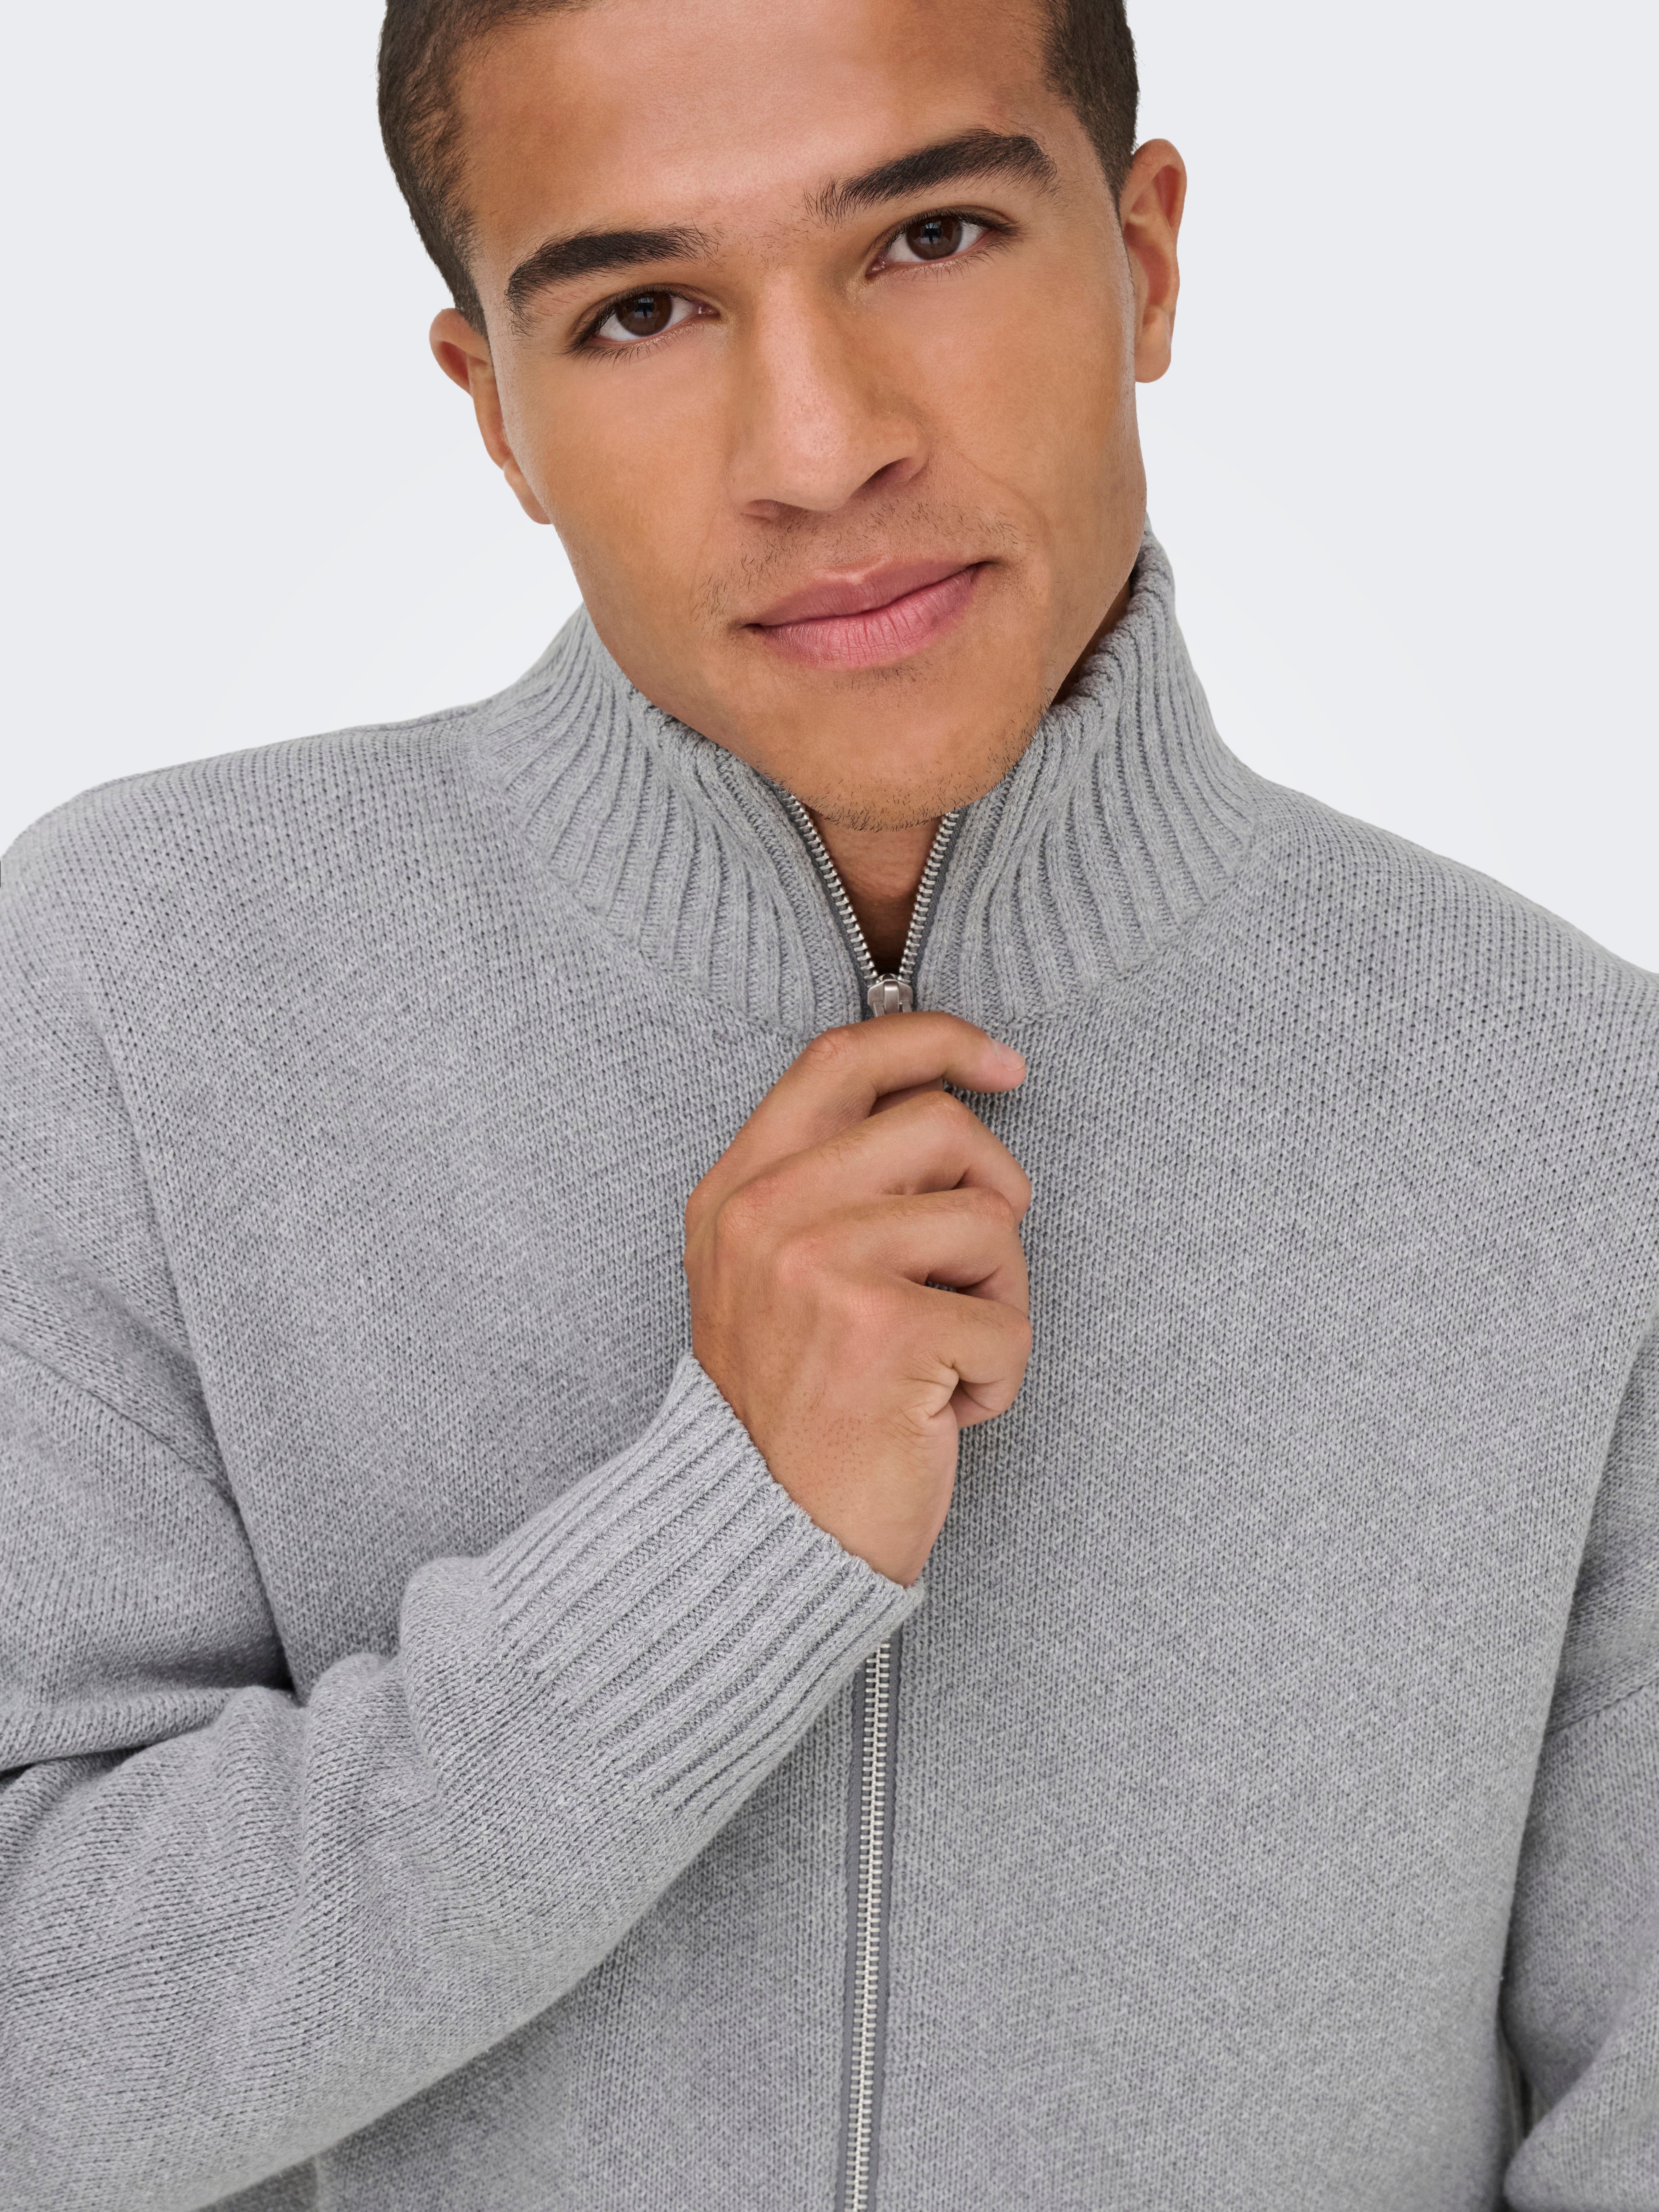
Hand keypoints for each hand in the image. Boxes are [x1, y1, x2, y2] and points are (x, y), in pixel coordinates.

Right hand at [685, 1014, 1030, 1586]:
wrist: (759, 1540)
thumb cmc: (793, 1410)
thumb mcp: (772, 1274)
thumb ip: (830, 1183)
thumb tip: (945, 1100)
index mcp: (737, 1190)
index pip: (842, 1058)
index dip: (934, 1041)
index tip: (1001, 1063)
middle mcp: (767, 1215)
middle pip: (940, 1124)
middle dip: (992, 1192)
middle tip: (973, 1269)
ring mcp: (820, 1267)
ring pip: (990, 1222)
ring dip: (997, 1299)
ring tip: (942, 1358)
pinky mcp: (883, 1329)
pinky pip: (1008, 1320)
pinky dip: (998, 1377)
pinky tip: (940, 1411)